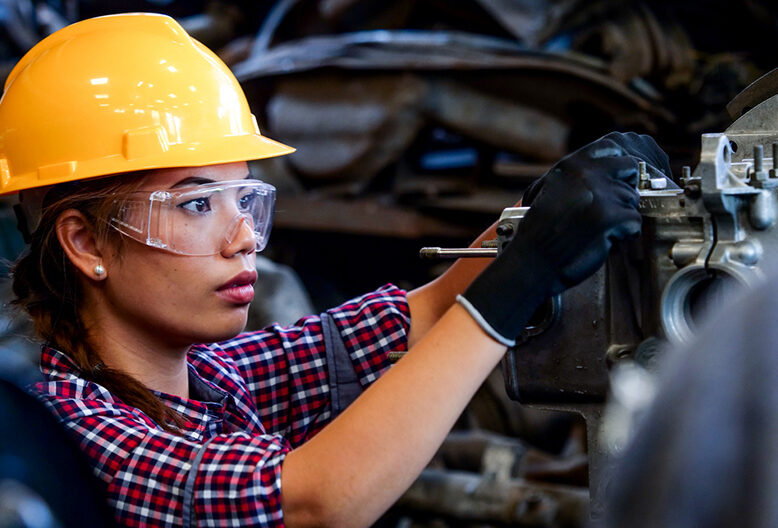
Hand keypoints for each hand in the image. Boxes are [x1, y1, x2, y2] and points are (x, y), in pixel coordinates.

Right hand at [457, 134, 643, 345]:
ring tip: (599, 228)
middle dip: (625, 187)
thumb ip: (573, 175)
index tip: (616, 178)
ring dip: (622, 215)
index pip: (611, 147)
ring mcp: (601, 195)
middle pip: (629, 169)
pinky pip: (634, 222)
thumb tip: (602, 167)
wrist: (533, 262)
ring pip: (633, 199)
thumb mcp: (547, 189)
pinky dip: (625, 233)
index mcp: (572, 166)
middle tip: (612, 206)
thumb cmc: (538, 232)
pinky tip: (604, 238)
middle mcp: (588, 175)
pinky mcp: (612, 218)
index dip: (618, 165)